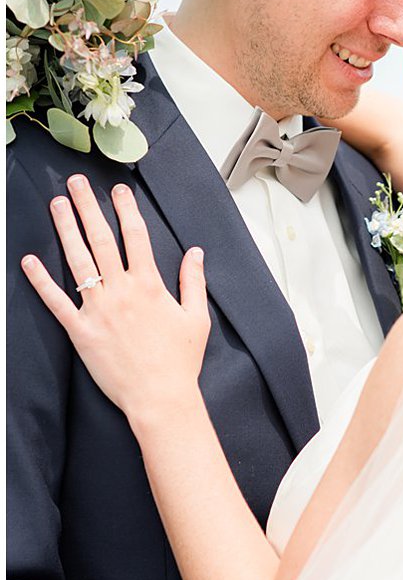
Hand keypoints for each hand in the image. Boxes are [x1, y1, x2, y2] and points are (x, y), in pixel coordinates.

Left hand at [21, 176, 208, 421]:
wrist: (160, 396)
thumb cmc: (180, 359)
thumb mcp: (197, 317)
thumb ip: (193, 281)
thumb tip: (195, 252)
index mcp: (150, 285)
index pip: (136, 237)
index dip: (126, 210)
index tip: (117, 190)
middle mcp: (121, 291)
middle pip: (102, 240)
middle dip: (88, 208)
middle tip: (76, 184)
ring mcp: (97, 310)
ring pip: (78, 261)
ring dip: (66, 231)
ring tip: (56, 206)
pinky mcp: (80, 330)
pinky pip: (56, 301)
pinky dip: (41, 280)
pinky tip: (29, 260)